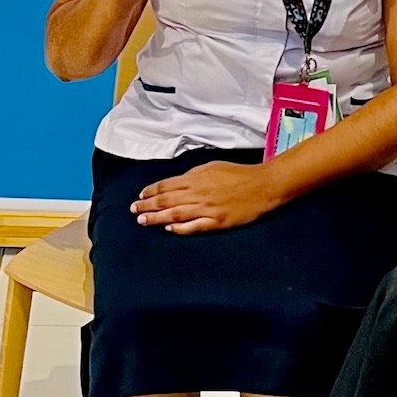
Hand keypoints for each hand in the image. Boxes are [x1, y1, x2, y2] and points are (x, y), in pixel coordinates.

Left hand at [132, 160, 283, 233]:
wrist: (262, 186)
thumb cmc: (239, 174)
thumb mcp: (212, 167)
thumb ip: (193, 175)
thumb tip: (177, 183)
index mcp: (196, 178)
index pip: (167, 185)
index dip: (151, 191)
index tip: (140, 196)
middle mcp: (198, 193)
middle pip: (166, 200)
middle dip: (147, 205)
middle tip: (134, 210)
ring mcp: (208, 209)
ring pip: (176, 214)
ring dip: (157, 218)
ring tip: (143, 221)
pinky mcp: (218, 222)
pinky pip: (195, 226)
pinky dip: (181, 228)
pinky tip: (169, 230)